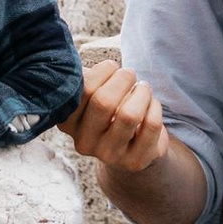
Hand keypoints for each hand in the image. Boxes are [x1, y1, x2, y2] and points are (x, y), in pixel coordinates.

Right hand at [65, 58, 172, 176]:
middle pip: (104, 102)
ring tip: (143, 87)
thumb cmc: (108, 109)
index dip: (103, 70)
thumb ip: (83, 77)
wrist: (129, 147)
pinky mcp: (135, 161)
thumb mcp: (90, 94)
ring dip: (142, 92)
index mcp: (67, 122)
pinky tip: (151, 104)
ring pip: (129, 115)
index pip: (82, 89)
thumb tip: (81, 62)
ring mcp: (109, 155)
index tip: (112, 66)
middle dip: (123, 78)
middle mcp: (84, 142)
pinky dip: (155, 107)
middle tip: (129, 74)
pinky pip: (150, 125)